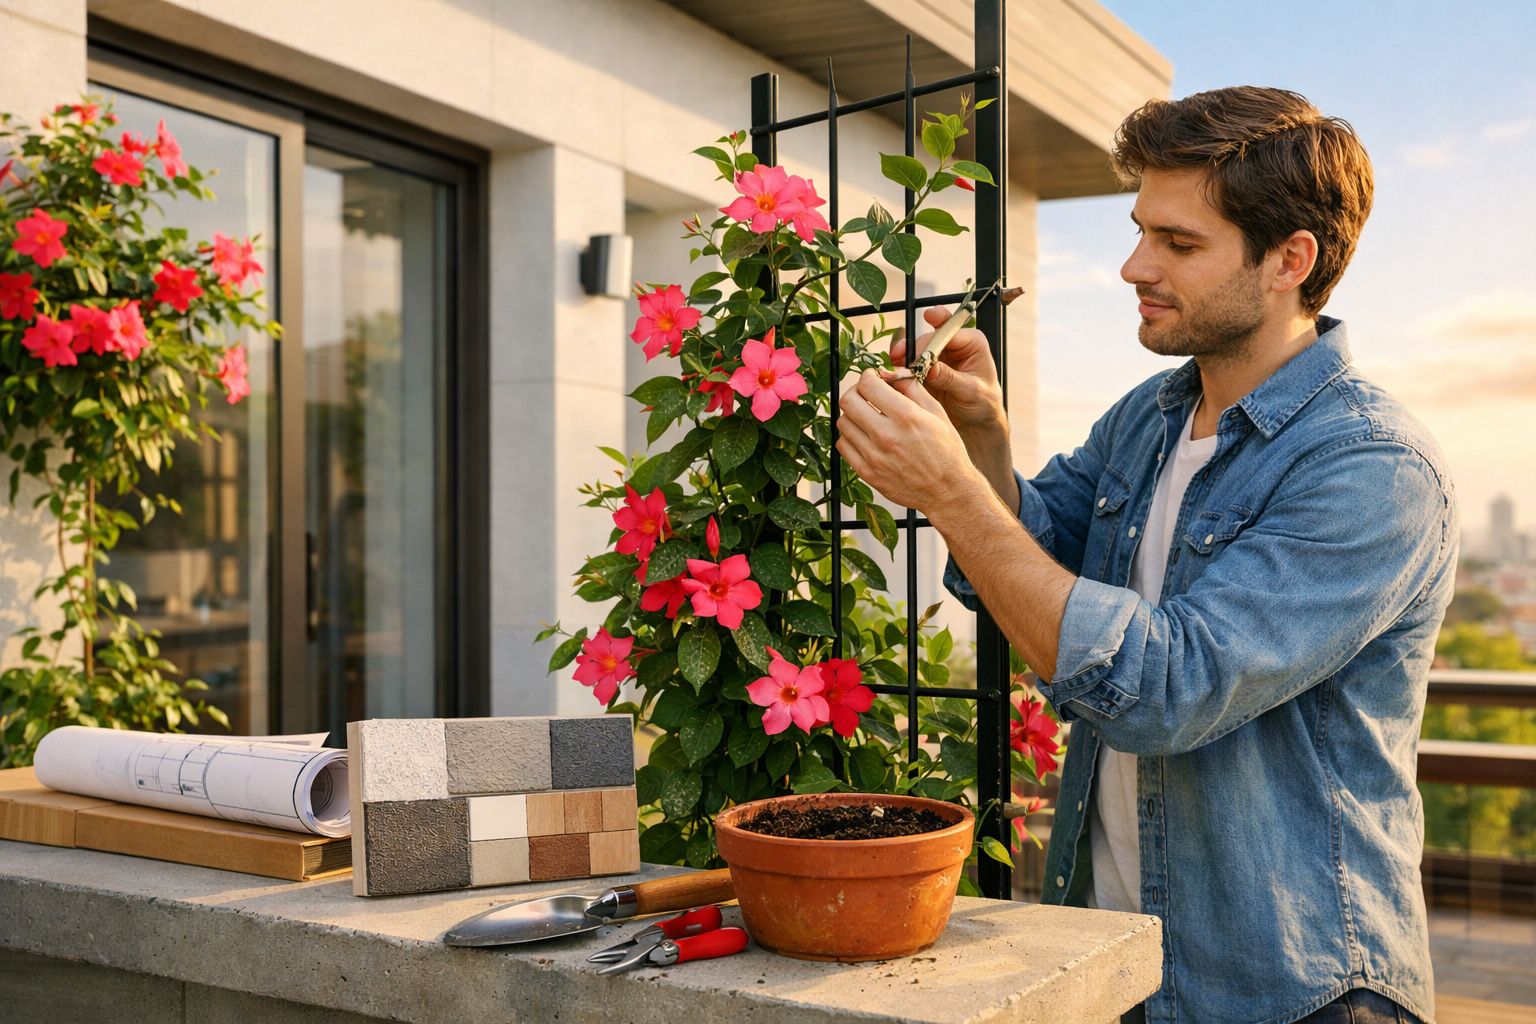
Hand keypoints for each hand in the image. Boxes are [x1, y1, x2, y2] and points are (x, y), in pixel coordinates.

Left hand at [836, 368, 985, 517]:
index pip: (868, 385)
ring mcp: (874, 456)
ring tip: (867, 417)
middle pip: (848, 401)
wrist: (947, 490)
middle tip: (867, 395)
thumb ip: (911, 388)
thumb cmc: (946, 451)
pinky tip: (864, 436)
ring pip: (843, 423)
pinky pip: (843, 446)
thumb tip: (890, 372)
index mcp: (906, 417)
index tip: (873, 378)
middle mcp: (886, 436)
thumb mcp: (936, 412)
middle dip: (856, 392)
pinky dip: (850, 436)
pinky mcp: (867, 472)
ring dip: (852, 415)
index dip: (868, 376)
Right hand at [890, 306, 1005, 436]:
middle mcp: (953, 343)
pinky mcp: (925, 367)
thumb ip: (950, 378)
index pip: (947, 332)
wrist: (977, 420)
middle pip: (928, 336)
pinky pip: (910, 361)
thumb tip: (930, 368)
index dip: (930, 342)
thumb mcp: (971, 391)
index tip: (916, 354)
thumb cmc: (984, 402)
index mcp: (971, 341)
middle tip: (899, 358)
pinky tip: (894, 372)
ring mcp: (938, 355)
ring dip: (903, 354)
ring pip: (915, 346)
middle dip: (912, 347)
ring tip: (894, 364)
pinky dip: (900, 366)